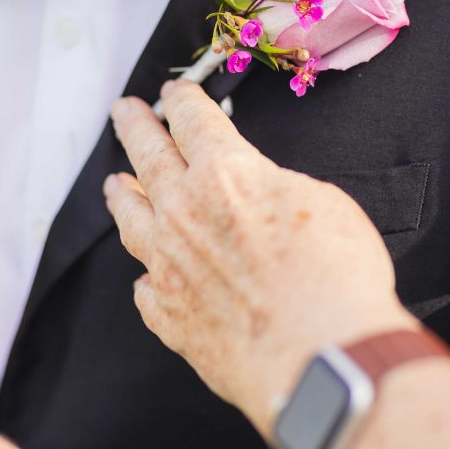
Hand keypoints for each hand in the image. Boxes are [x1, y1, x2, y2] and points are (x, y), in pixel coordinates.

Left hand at [105, 79, 416, 435]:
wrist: (319, 356)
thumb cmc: (336, 276)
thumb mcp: (323, 202)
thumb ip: (276, 188)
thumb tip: (259, 195)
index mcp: (224, 174)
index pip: (191, 122)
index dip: (181, 101)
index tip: (172, 92)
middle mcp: (183, 213)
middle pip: (149, 157)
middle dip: (136, 128)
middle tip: (124, 111)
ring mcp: (168, 267)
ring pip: (132, 219)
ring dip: (122, 195)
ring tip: (114, 183)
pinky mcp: (168, 316)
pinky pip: (144, 287)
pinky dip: (145, 275)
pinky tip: (146, 274)